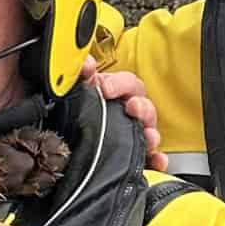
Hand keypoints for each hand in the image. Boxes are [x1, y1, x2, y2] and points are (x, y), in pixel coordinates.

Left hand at [81, 57, 165, 171]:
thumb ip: (81, 75)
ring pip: (150, 131)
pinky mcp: (136, 156)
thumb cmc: (77, 111)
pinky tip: (157, 161)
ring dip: (151, 132)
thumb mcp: (78, 91)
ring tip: (148, 136)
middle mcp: (128, 112)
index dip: (120, 84)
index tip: (107, 89)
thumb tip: (85, 64)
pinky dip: (156, 160)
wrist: (68, 146)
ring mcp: (134, 133)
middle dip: (141, 106)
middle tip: (132, 107)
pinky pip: (151, 158)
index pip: (128, 83)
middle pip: (144, 106)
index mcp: (115, 93)